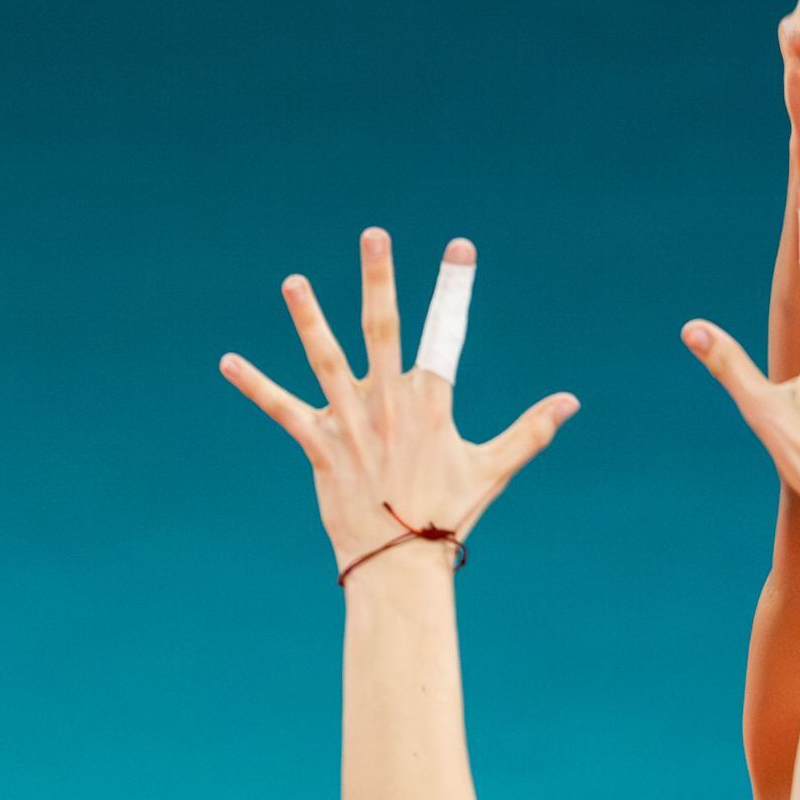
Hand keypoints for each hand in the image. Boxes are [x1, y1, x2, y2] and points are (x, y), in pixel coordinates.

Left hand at [222, 230, 575, 576]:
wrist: (399, 564)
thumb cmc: (448, 516)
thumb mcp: (494, 469)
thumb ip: (531, 430)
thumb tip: (571, 401)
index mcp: (431, 405)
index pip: (446, 333)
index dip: (454, 288)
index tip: (460, 246)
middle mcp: (388, 405)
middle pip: (381, 328)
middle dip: (378, 279)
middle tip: (374, 234)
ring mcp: (350, 423)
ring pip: (325, 358)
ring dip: (308, 318)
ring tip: (294, 282)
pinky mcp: (318, 446)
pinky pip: (280, 409)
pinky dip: (254, 385)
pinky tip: (228, 361)